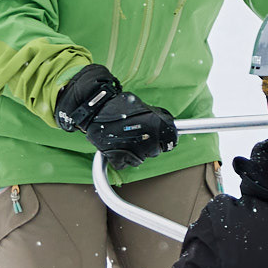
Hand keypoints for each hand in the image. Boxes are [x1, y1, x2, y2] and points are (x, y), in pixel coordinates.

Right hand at [55, 64, 177, 169]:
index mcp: (158, 125)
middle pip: (156, 151)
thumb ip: (155, 117)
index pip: (171, 142)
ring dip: (136, 151)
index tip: (161, 140)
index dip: (165, 140)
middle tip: (136, 134)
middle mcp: (150, 140)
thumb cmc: (118, 104)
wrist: (96, 108)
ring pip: (141, 158)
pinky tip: (118, 146)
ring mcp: (135, 151)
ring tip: (125, 138)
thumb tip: (165, 126)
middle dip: (149, 144)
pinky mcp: (119, 158)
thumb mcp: (143, 106)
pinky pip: (126, 163)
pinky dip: (122, 158)